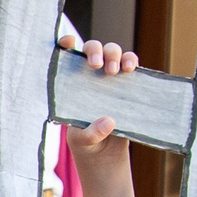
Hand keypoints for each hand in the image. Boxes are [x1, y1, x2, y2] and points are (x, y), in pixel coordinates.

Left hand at [59, 36, 139, 152]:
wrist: (105, 154)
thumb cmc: (86, 143)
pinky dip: (131, 61)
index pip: (66, 58)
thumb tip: (109, 121)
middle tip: (96, 65)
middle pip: (92, 49)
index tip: (67, 41)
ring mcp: (108, 78)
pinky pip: (130, 63)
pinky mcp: (126, 83)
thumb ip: (91, 133)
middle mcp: (89, 76)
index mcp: (71, 84)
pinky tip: (131, 69)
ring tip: (115, 71)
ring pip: (112, 51)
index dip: (65, 44)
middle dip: (95, 51)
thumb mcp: (83, 141)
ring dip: (115, 54)